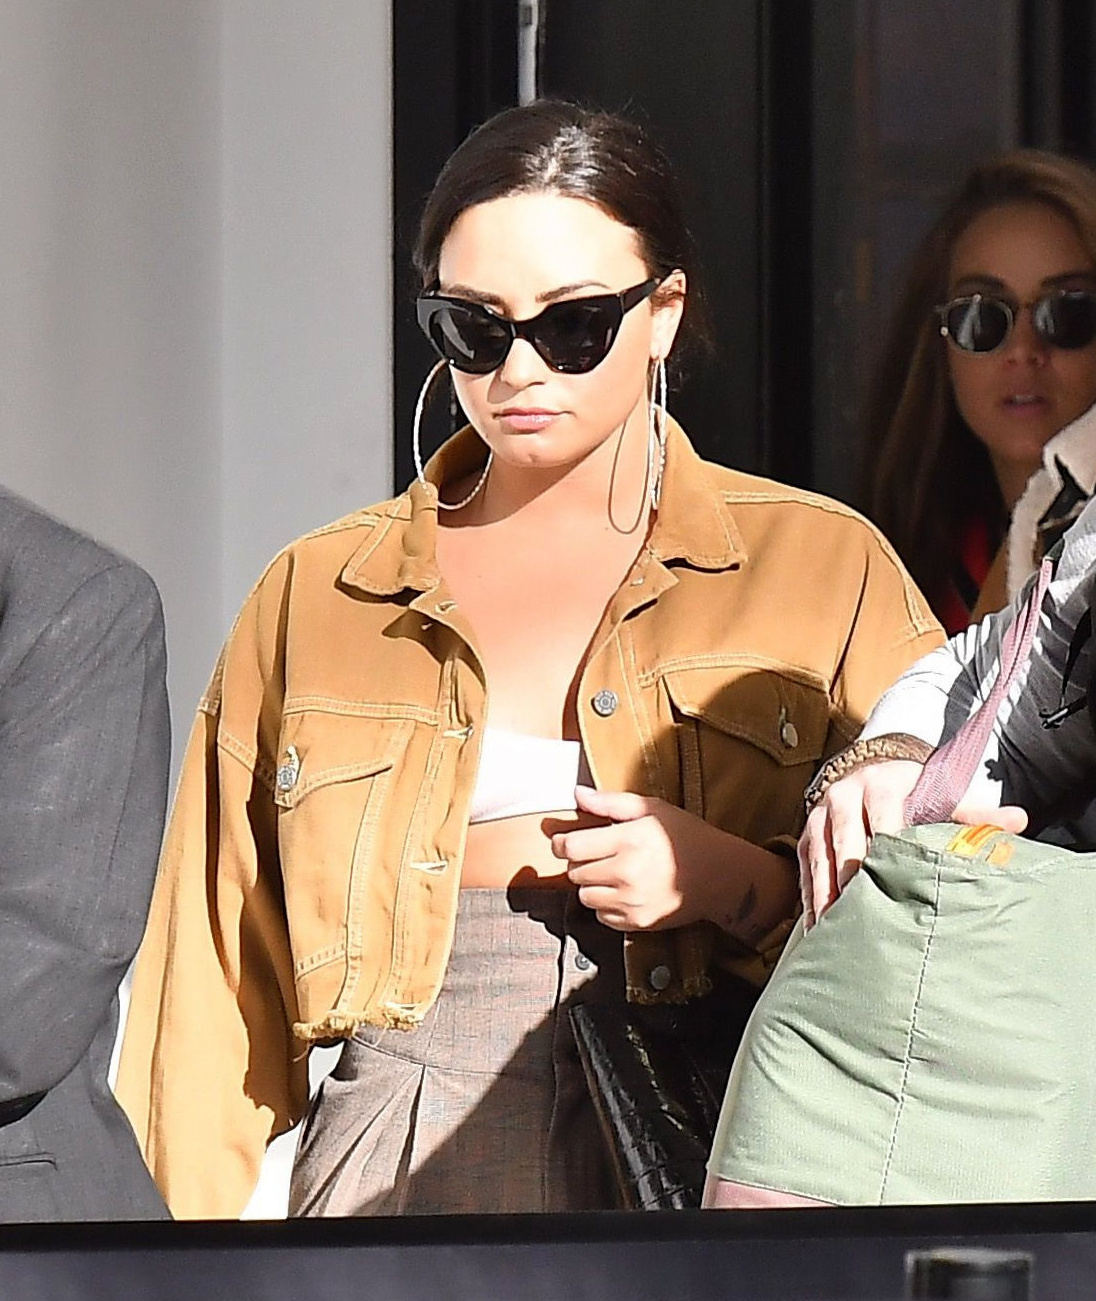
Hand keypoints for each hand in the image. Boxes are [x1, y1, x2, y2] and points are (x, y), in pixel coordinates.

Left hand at [551, 785, 724, 930]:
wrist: (719, 876)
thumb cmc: (687, 837)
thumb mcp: (652, 809)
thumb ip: (610, 802)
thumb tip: (578, 794)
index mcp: (628, 840)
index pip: (571, 846)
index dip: (560, 842)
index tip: (561, 840)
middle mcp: (627, 873)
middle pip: (574, 871)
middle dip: (580, 861)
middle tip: (599, 854)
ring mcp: (631, 901)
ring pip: (584, 896)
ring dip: (591, 885)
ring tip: (612, 873)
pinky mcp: (636, 923)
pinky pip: (601, 916)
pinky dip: (605, 905)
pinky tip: (623, 891)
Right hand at [798, 760, 1028, 930]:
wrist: (873, 772)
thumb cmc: (914, 793)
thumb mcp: (942, 795)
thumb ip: (976, 813)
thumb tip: (1018, 821)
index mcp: (880, 784)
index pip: (884, 818)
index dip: (890, 849)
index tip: (900, 882)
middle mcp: (843, 796)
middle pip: (847, 842)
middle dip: (854, 879)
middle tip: (866, 916)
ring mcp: (819, 817)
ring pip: (822, 860)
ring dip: (828, 896)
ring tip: (837, 931)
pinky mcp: (806, 838)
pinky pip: (806, 871)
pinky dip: (812, 899)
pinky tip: (820, 928)